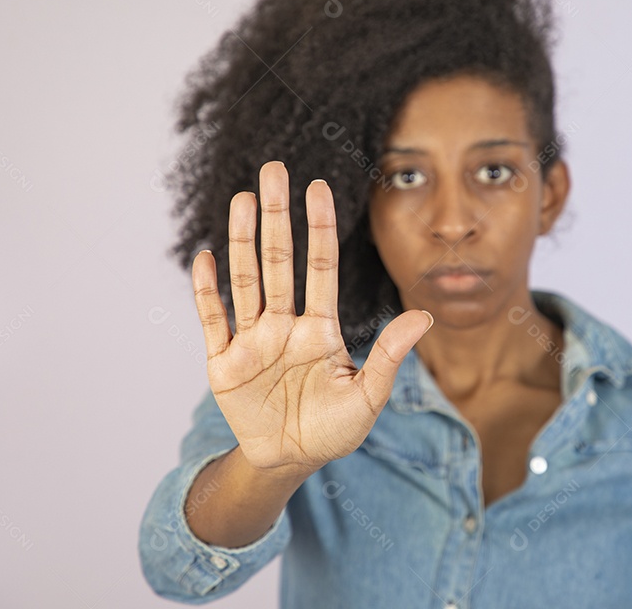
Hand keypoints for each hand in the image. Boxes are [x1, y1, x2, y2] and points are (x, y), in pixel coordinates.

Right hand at [190, 160, 432, 475]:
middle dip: (277, 216)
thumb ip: (389, 356)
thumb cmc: (333, 429)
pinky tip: (206, 258)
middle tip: (273, 169)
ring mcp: (252, 339)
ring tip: (244, 198)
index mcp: (320, 328)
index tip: (318, 187)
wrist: (290, 461)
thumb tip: (425, 316)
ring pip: (246, 279)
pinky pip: (213, 320)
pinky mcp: (223, 362)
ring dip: (243, 240)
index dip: (319, 228)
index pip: (321, 267)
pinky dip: (207, 290)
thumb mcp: (367, 397)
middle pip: (279, 260)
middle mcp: (284, 324)